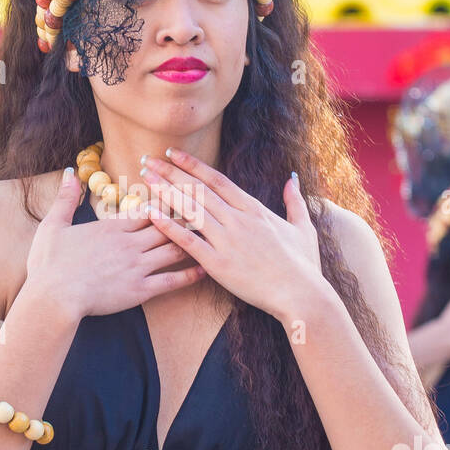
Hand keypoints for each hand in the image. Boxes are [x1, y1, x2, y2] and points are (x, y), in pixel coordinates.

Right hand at [24, 169, 204, 321]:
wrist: (53, 299)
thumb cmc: (49, 265)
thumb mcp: (53, 226)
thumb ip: (65, 198)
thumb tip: (72, 173)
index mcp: (112, 227)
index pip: (148, 208)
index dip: (166, 200)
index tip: (181, 193)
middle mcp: (130, 243)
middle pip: (167, 225)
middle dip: (186, 217)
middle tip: (207, 211)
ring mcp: (137, 267)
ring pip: (173, 249)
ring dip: (193, 241)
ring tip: (212, 235)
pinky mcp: (140, 290)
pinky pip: (172, 280)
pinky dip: (190, 274)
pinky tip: (204, 269)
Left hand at [137, 149, 325, 321]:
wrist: (302, 295)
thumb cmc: (304, 265)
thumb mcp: (303, 228)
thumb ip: (295, 200)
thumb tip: (292, 178)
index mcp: (255, 209)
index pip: (217, 180)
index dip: (193, 165)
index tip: (174, 153)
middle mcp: (238, 220)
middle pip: (198, 189)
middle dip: (170, 173)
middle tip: (149, 160)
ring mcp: (227, 241)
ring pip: (190, 209)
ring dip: (165, 191)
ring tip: (145, 179)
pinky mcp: (219, 264)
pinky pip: (188, 241)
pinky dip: (168, 226)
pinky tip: (151, 214)